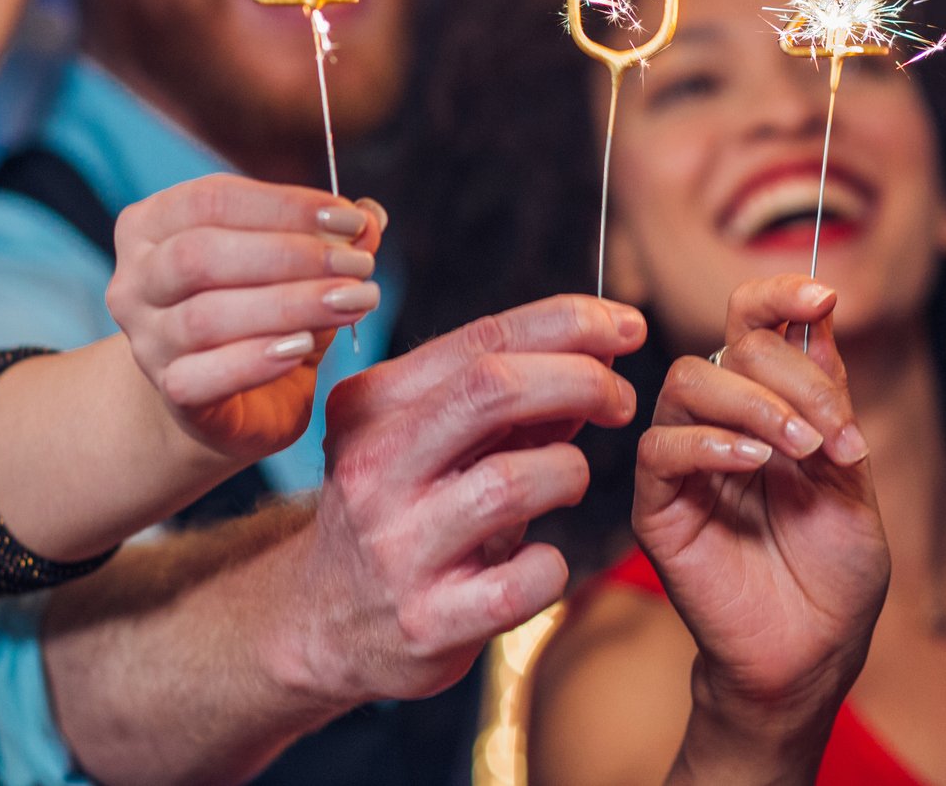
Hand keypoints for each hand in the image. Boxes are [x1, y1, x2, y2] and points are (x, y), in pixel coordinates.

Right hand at [108, 174, 384, 461]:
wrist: (226, 401)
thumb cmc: (260, 315)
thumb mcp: (298, 268)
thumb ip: (329, 237)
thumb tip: (371, 215)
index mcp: (153, 226)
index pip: (211, 200)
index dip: (285, 205)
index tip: (352, 219)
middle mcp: (136, 281)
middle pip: (201, 254)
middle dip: (291, 255)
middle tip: (359, 265)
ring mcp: (146, 342)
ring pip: (205, 316)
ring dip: (289, 304)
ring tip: (350, 301)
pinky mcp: (171, 394)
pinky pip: (202, 376)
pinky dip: (256, 359)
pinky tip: (303, 348)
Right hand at [268, 293, 645, 707]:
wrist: (319, 623)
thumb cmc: (395, 512)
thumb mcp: (428, 440)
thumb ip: (505, 399)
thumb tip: (599, 351)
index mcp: (371, 405)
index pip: (483, 340)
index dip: (569, 323)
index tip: (625, 326)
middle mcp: (374, 468)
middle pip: (494, 389)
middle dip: (580, 380)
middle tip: (621, 400)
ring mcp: (397, 547)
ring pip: (515, 480)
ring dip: (567, 471)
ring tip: (565, 481)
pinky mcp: (427, 621)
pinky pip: (529, 577)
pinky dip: (552, 564)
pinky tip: (536, 563)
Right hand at [639, 275, 887, 766]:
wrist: (812, 658)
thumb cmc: (835, 576)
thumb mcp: (851, 477)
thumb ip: (831, 399)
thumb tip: (819, 310)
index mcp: (768, 405)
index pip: (750, 322)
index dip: (778, 295)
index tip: (822, 295)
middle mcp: (721, 422)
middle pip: (726, 345)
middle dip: (790, 376)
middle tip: (834, 435)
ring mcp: (685, 463)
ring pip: (686, 382)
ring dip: (753, 404)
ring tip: (802, 452)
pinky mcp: (658, 507)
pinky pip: (660, 449)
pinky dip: (709, 443)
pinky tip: (755, 465)